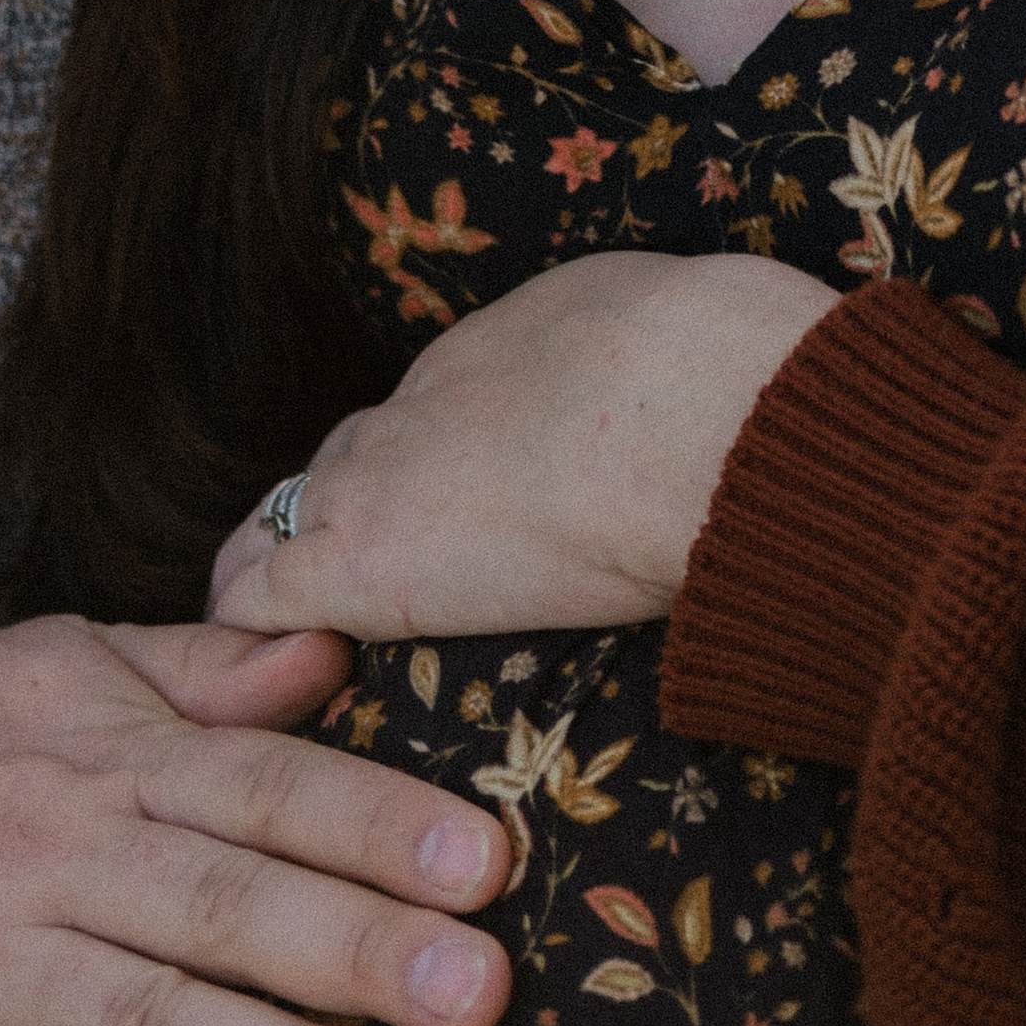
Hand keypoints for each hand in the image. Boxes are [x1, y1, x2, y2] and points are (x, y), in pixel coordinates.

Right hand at [0, 613, 511, 1025]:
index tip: (484, 861)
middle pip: (222, 904)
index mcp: (100, 756)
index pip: (261, 786)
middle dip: (358, 948)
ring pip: (144, 1022)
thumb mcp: (65, 671)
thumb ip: (204, 675)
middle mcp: (50, 856)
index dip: (374, 823)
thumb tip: (334, 656)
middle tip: (480, 989)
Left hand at [208, 251, 836, 640]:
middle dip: (369, 507)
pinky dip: (251, 636)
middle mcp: (438, 393)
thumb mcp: (727, 344)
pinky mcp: (351, 557)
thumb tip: (774, 389)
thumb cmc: (746, 381)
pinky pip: (255, 589)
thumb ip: (714, 377)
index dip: (456, 462)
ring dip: (305, 568)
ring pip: (297, 511)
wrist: (697, 409)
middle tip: (393, 581)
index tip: (480, 509)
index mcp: (531, 340)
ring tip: (300, 646)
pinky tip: (257, 685)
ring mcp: (384, 473)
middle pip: (363, 447)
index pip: (457, 404)